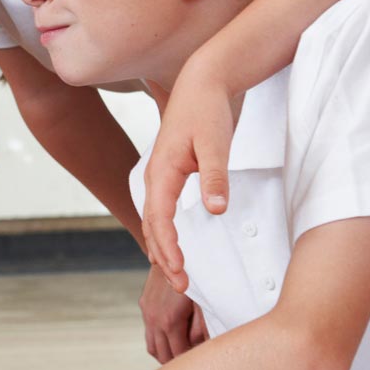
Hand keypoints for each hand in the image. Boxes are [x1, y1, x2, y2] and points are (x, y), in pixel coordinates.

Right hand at [139, 265, 204, 363]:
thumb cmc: (195, 278)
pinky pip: (149, 334)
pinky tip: (173, 340)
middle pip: (163, 356)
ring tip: (183, 356)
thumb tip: (203, 350)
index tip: (203, 362)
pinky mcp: (144, 306)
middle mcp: (154, 319)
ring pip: (153, 348)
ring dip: (166, 355)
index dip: (191, 362)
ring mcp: (146, 313)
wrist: (172, 251)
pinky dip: (159, 342)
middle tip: (195, 362)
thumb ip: (202, 330)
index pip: (178, 355)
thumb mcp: (204, 305)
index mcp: (170, 321)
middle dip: (178, 363)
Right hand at [142, 65, 239, 291]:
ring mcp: (159, 176)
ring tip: (178, 276)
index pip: (160, 218)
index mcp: (162, 171)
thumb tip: (216, 211)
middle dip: (165, 257)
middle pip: (153, 226)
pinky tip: (174, 247)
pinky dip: (165, 234)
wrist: (202, 82)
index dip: (169, 247)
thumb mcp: (216, 142)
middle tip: (183, 286)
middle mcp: (155, 177)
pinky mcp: (169, 175)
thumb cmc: (208, 110)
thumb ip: (215, 177)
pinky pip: (161, 212)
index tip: (180, 271)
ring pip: (154, 221)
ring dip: (163, 248)